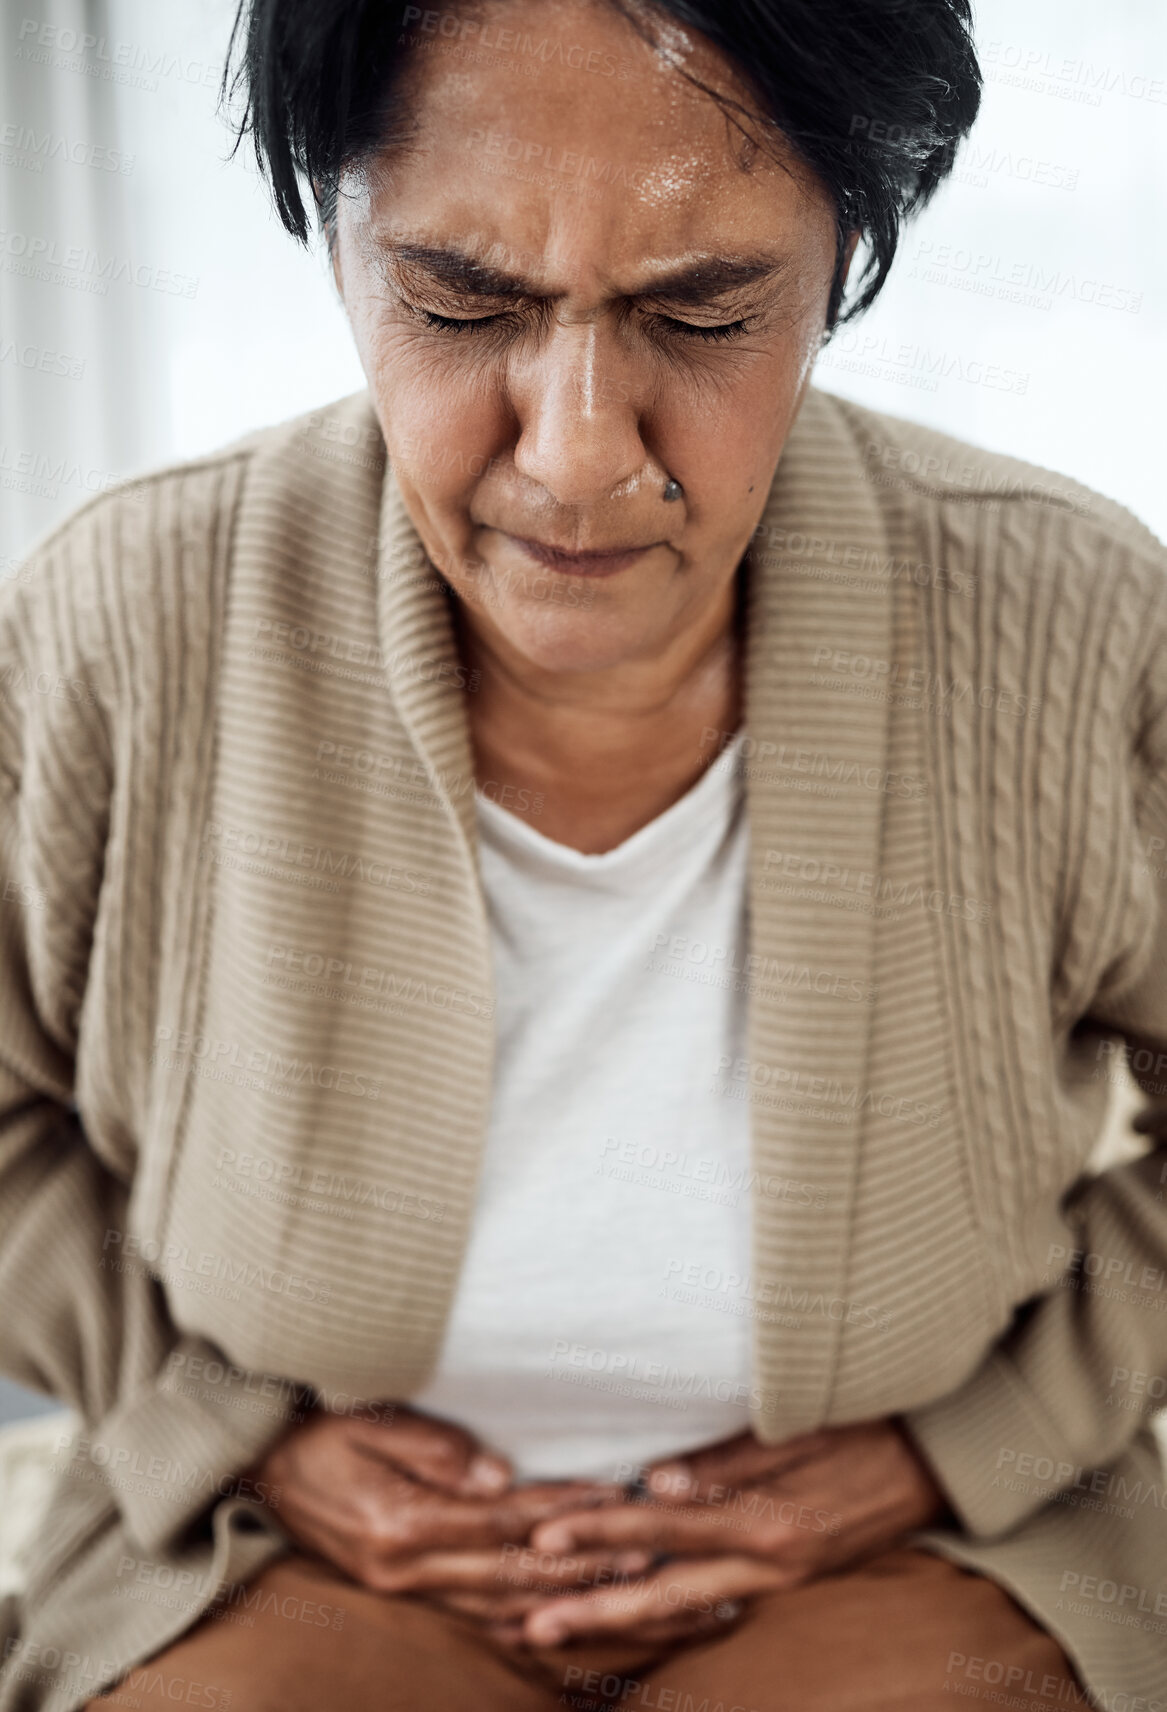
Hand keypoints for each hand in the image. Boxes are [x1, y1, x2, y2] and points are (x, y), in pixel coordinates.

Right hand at [249, 1405, 634, 1620]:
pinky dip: (521, 1618)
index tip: (615, 1499)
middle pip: (512, 1573)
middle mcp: (405, 1569)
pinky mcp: (401, 1593)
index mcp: (402, 1522)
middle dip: (581, 1564)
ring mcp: (402, 1589)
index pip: (503, 1521)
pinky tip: (560, 1617)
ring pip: (499, 1604)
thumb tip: (500, 1475)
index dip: (562, 1513)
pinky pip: (472, 1617)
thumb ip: (434, 1447)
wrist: (257, 1470)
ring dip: (563, 1596)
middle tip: (643, 1552)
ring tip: (622, 1586)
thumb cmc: (319, 1433)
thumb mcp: (369, 1421)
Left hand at [517, 1418, 950, 1646]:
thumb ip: (728, 1460)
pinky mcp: (788, 1585)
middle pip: (664, 1591)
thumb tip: (656, 1478)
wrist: (939, 1464)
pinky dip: (668, 1618)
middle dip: (595, 1608)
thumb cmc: (865, 1428)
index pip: (665, 1527)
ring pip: (684, 1611)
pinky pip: (715, 1611)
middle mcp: (768, 1564)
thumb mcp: (801, 1430)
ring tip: (559, 1634)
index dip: (604, 1531)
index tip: (545, 1538)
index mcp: (767, 1519)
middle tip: (530, 1622)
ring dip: (620, 1622)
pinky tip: (630, 1623)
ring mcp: (779, 1583)